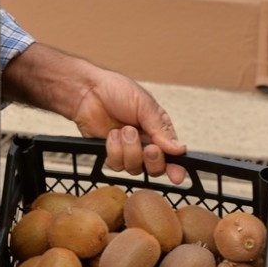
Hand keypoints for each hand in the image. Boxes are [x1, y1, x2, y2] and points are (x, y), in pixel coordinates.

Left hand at [71, 68, 185, 182]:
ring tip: (123, 130)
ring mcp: (127, 151)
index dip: (176, 168)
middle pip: (155, 168)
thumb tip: (179, 149)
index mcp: (159, 130)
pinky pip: (116, 165)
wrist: (88, 91)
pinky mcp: (110, 154)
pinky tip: (111, 135)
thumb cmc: (117, 91)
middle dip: (152, 160)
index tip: (176, 175)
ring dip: (129, 150)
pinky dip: (114, 150)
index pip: (173, 155)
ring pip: (135, 168)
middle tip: (148, 148)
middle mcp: (145, 143)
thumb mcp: (145, 105)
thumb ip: (161, 130)